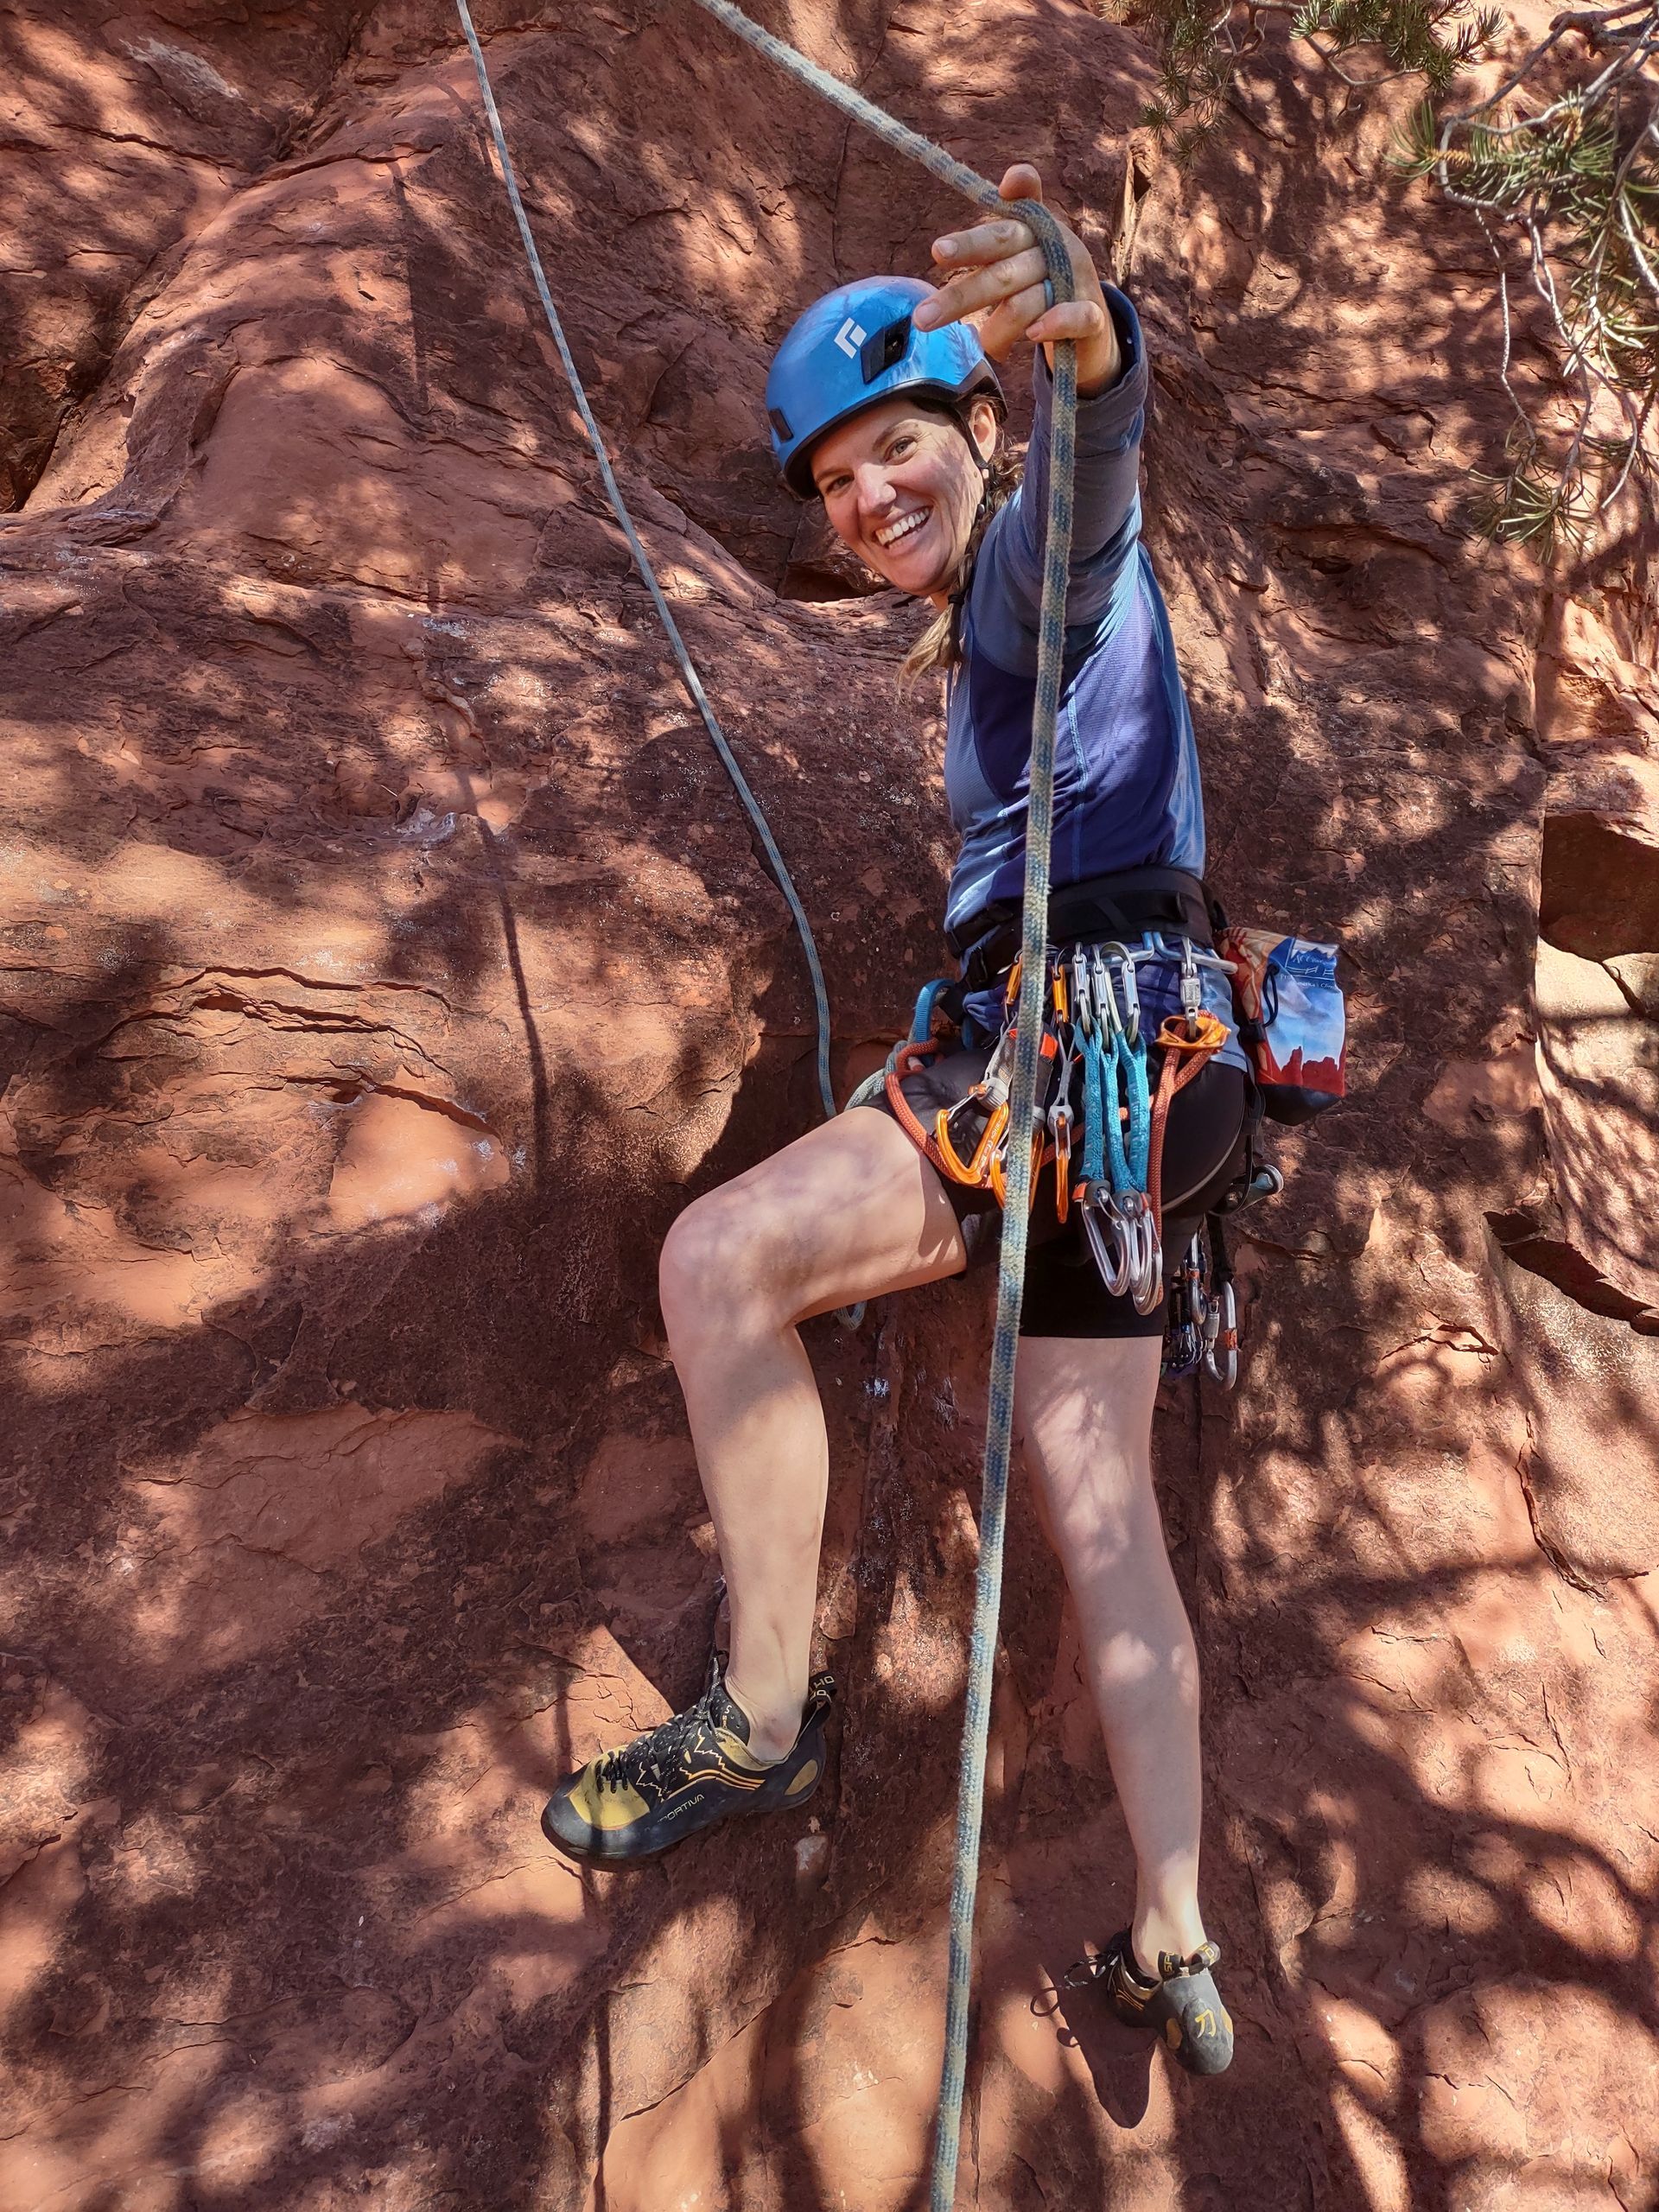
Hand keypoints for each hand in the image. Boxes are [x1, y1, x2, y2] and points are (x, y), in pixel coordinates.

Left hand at [912, 163, 1119, 394]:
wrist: (1093, 325)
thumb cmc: (1048, 279)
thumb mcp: (1025, 252)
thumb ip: (1004, 228)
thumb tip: (1008, 180)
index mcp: (1035, 231)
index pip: (998, 234)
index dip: (971, 242)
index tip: (937, 252)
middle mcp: (1056, 250)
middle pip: (1002, 273)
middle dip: (960, 297)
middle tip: (922, 319)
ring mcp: (1076, 281)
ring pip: (1028, 302)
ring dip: (997, 328)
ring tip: (981, 346)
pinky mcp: (1092, 316)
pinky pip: (1076, 317)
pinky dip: (1054, 324)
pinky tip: (1032, 335)